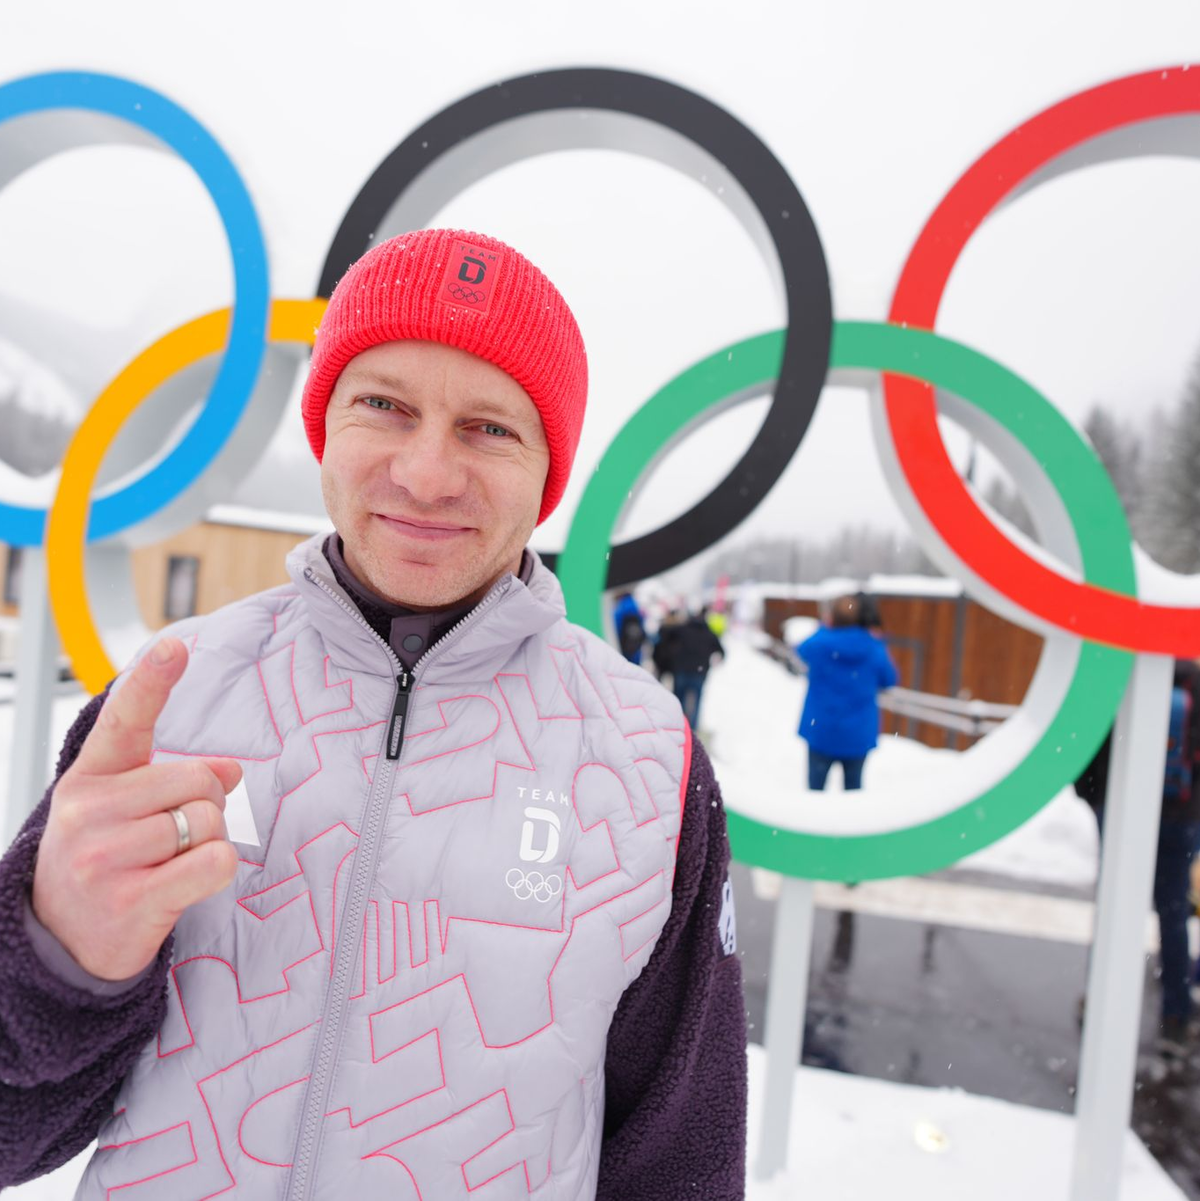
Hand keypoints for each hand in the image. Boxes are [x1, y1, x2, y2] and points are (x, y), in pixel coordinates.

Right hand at [31, 637, 241, 980]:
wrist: (63, 938)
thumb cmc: (105, 857)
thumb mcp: (126, 806)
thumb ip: (175, 775)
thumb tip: (232, 767)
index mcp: (91, 777)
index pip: (124, 719)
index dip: (152, 680)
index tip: (174, 646)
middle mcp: (90, 812)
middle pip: (198, 778)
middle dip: (206, 801)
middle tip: (174, 831)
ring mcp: (106, 858)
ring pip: (210, 820)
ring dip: (207, 840)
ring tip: (169, 861)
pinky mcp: (132, 901)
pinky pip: (215, 861)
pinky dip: (216, 869)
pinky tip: (183, 882)